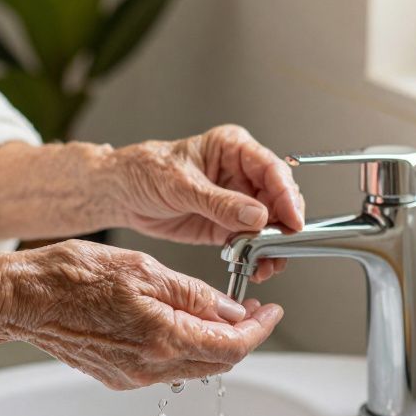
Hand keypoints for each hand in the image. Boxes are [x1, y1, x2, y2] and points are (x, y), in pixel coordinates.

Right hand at [3, 240, 282, 389]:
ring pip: (192, 366)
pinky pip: (164, 367)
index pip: (232, 346)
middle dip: (241, 337)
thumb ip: (193, 294)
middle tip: (250, 310)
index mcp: (161, 338)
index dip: (259, 330)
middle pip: (217, 363)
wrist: (23, 299)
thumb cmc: (71, 276)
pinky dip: (183, 347)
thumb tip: (231, 311)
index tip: (270, 312)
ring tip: (216, 311)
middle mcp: (149, 367)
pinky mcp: (117, 376)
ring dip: (213, 343)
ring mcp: (131, 376)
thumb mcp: (143, 269)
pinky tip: (179, 321)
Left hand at [112, 125, 304, 282]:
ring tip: (268, 264)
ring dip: (273, 245)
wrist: (122, 193)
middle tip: (281, 246)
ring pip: (270, 223)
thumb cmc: (146, 171)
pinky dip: (257, 255)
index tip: (292, 220)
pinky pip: (252, 241)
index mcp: (233, 148)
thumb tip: (257, 216)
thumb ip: (220, 202)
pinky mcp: (228, 225)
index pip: (272, 169)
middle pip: (278, 198)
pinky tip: (257, 267)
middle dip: (283, 224)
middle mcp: (241, 172)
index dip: (287, 195)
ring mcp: (237, 200)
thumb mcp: (182, 186)